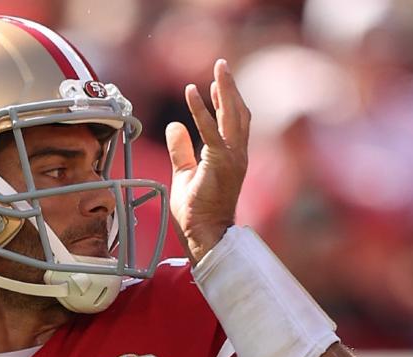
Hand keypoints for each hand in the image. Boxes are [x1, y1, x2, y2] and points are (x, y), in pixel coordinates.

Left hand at [165, 59, 250, 262]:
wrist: (205, 235)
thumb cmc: (196, 212)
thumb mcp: (183, 174)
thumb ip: (180, 150)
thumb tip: (174, 126)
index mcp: (231, 158)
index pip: (232, 123)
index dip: (225, 102)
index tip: (216, 85)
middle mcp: (237, 155)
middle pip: (238, 113)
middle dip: (230, 87)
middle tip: (222, 65)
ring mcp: (233, 158)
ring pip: (233, 115)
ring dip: (225, 89)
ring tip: (218, 68)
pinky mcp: (221, 163)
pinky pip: (210, 131)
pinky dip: (201, 110)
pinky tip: (192, 92)